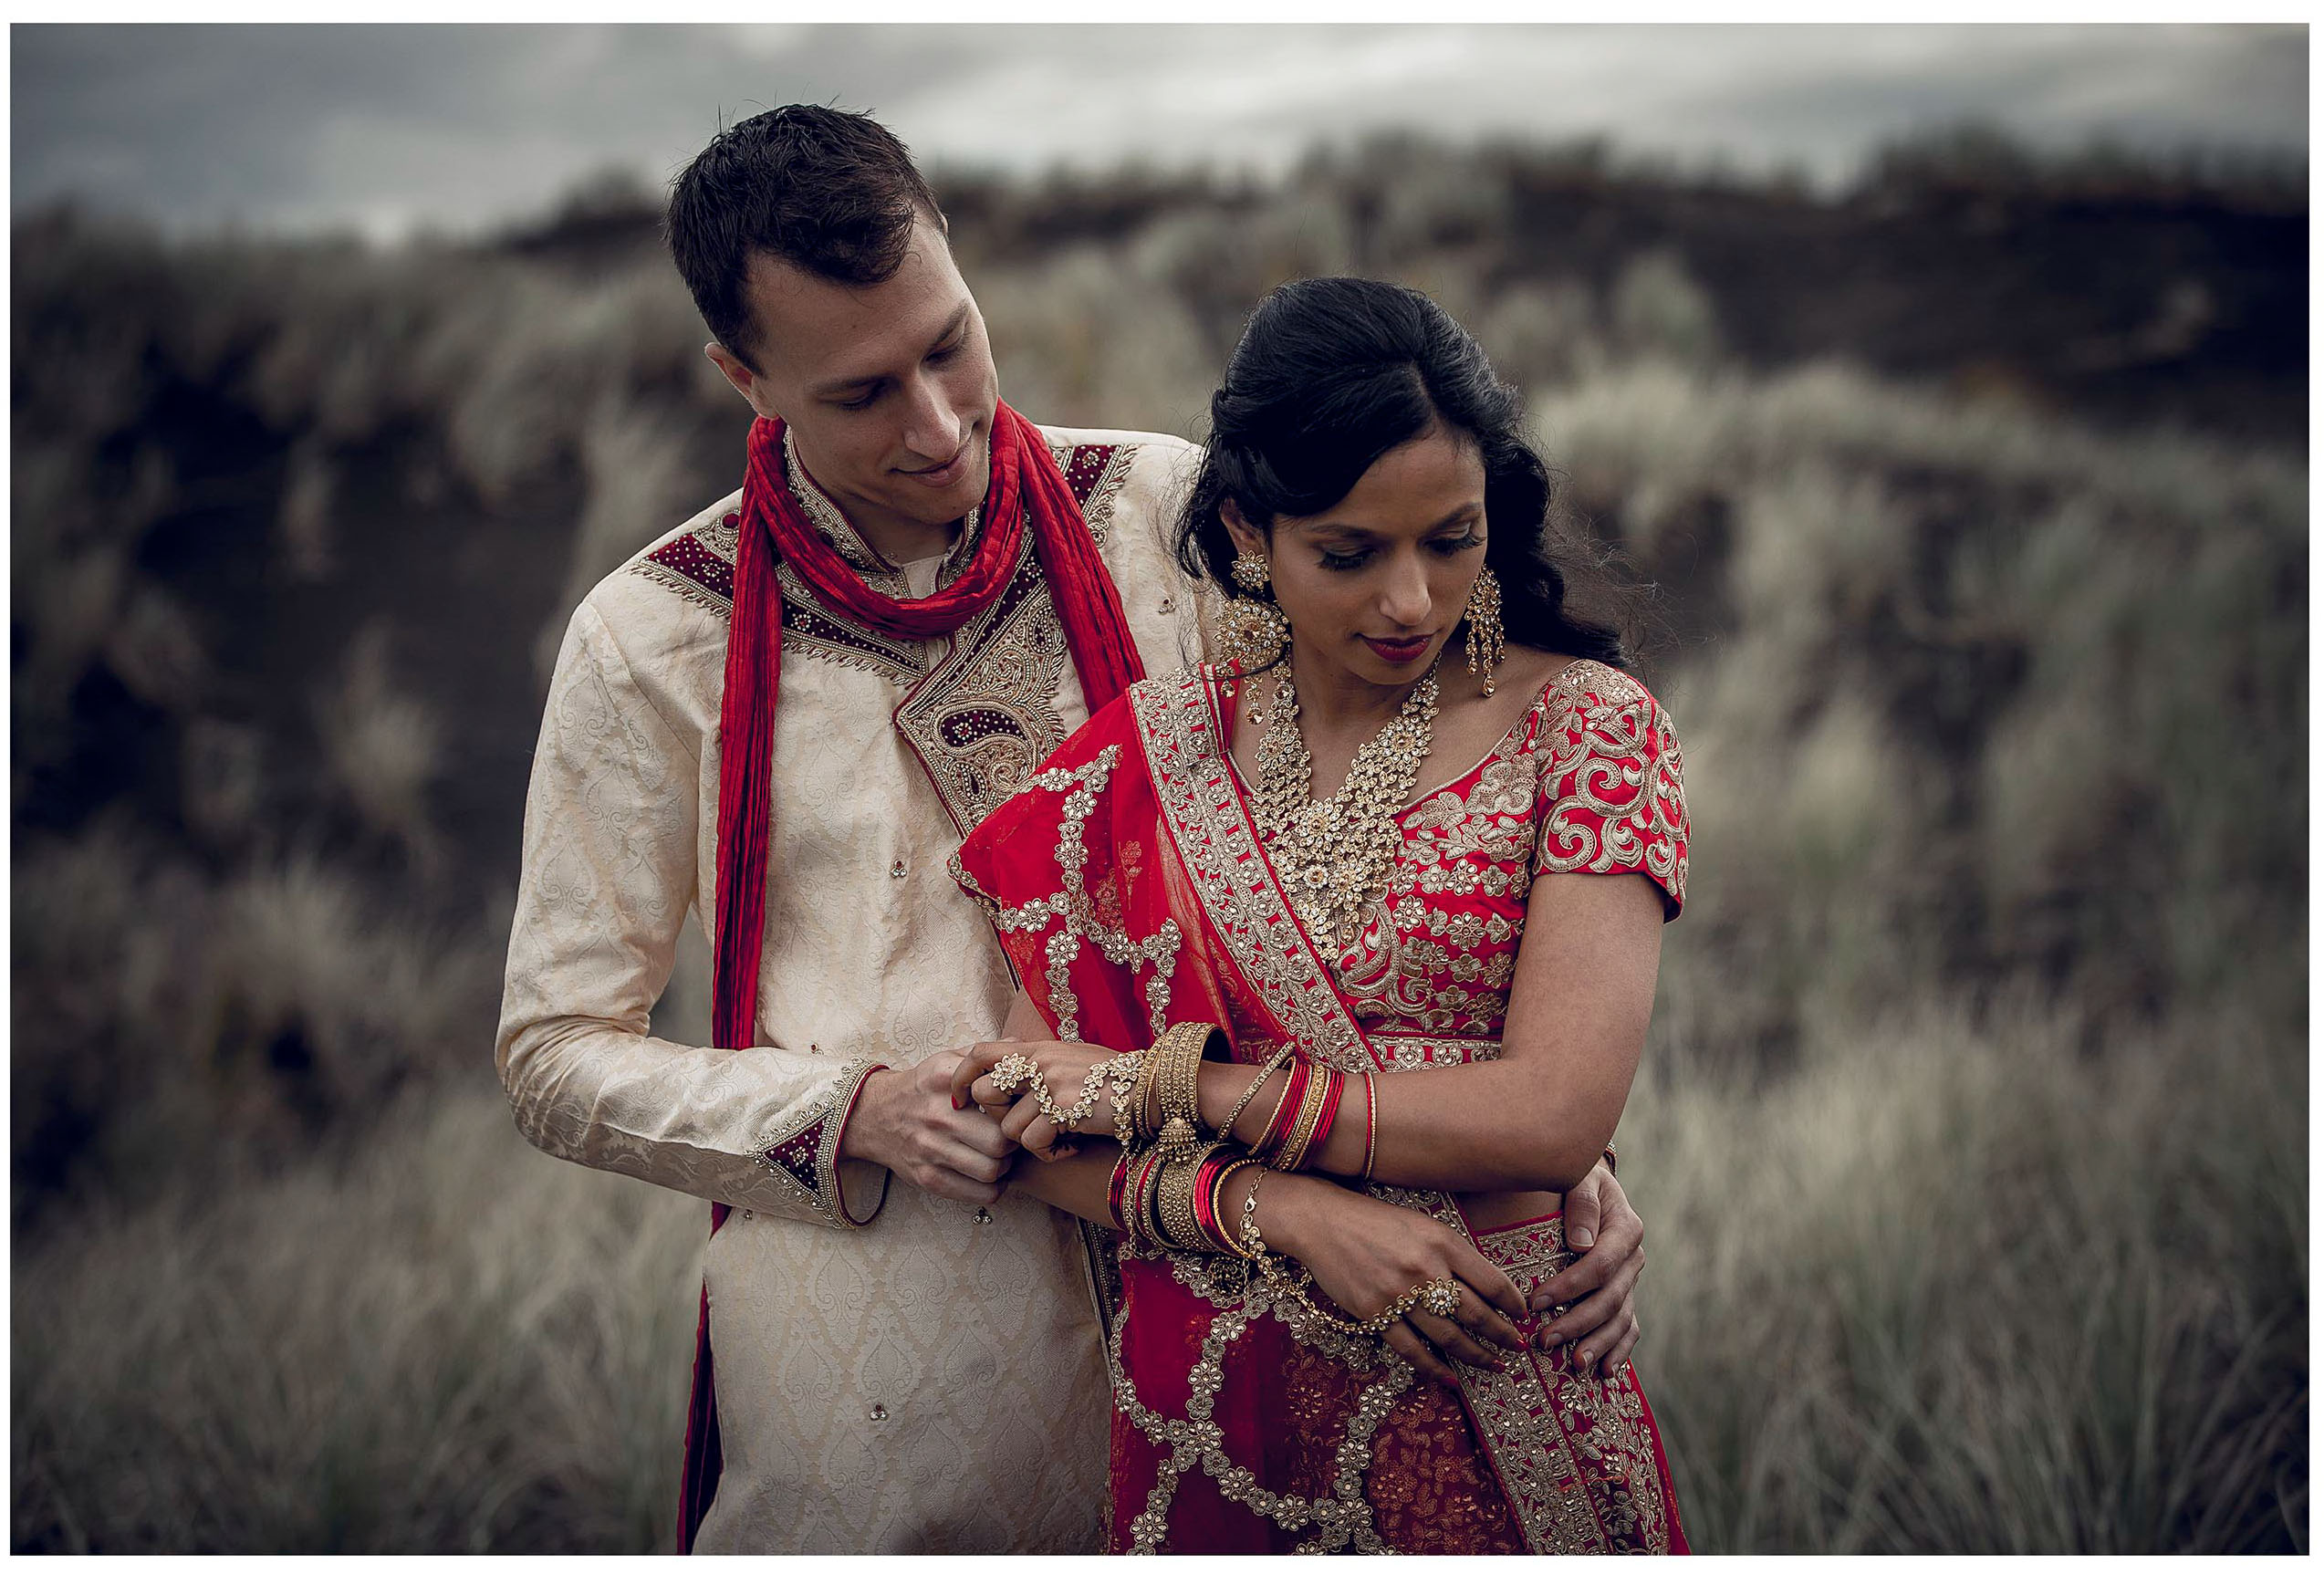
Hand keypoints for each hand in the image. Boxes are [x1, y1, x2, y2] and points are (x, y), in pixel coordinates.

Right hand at [839, 1051, 1016, 1203]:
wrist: (874, 1115)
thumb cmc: (922, 1088)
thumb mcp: (946, 1061)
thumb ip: (983, 1056)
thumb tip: (1020, 1050)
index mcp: (946, 1080)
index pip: (998, 1096)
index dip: (1014, 1106)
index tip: (1014, 1109)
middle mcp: (937, 1115)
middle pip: (999, 1142)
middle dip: (1013, 1143)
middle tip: (1011, 1138)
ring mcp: (930, 1150)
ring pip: (991, 1170)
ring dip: (1004, 1166)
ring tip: (1000, 1156)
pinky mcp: (927, 1178)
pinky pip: (979, 1194)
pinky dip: (993, 1188)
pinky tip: (988, 1175)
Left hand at [951, 1039, 1123, 1159]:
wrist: (1152, 1087)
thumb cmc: (1116, 1077)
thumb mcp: (1073, 1059)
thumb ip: (1040, 1064)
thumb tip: (1008, 1075)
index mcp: (1038, 1048)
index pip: (980, 1053)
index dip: (961, 1077)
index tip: (961, 1100)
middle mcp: (1039, 1062)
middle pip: (983, 1094)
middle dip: (997, 1118)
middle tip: (1027, 1126)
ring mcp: (1050, 1085)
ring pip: (1008, 1128)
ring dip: (1033, 1141)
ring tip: (1062, 1137)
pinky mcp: (1062, 1110)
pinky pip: (1033, 1144)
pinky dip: (1051, 1153)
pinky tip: (1074, 1145)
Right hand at [1262, 1175, 1529, 1388]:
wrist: (1323, 1222)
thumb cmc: (1376, 1221)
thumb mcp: (1422, 1224)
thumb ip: (1453, 1252)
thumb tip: (1487, 1288)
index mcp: (1442, 1242)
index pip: (1491, 1280)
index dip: (1513, 1304)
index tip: (1523, 1316)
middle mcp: (1425, 1269)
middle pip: (1476, 1313)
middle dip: (1503, 1334)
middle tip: (1519, 1348)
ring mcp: (1399, 1295)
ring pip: (1449, 1336)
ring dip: (1476, 1355)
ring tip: (1494, 1365)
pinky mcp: (1375, 1315)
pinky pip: (1412, 1351)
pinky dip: (1435, 1369)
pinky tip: (1452, 1379)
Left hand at [1527, 1161, 1643, 1377]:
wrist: (1588, 1185)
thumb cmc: (1574, 1177)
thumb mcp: (1577, 1176)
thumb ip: (1581, 1203)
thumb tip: (1581, 1242)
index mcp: (1625, 1228)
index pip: (1601, 1264)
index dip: (1570, 1286)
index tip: (1536, 1302)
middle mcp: (1633, 1258)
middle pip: (1610, 1298)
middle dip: (1577, 1322)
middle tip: (1545, 1340)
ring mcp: (1631, 1280)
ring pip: (1620, 1319)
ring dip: (1597, 1344)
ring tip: (1575, 1365)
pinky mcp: (1625, 1295)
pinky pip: (1629, 1328)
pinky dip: (1619, 1351)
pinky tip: (1605, 1373)